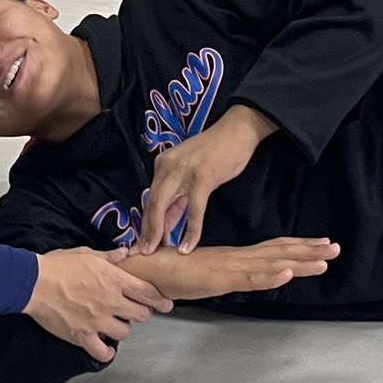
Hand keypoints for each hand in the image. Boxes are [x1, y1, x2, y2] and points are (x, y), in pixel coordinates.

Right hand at [25, 247, 173, 360]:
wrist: (34, 283)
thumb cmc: (59, 265)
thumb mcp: (87, 253)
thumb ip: (110, 256)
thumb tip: (125, 252)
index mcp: (114, 280)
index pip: (147, 291)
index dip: (159, 299)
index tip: (166, 304)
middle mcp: (110, 302)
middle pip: (141, 314)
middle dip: (141, 312)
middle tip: (134, 311)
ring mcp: (98, 321)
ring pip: (125, 333)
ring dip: (122, 329)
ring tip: (114, 324)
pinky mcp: (83, 336)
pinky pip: (103, 352)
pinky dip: (106, 351)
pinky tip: (104, 346)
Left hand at [134, 104, 275, 253]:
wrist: (237, 130)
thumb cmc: (215, 151)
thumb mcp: (191, 170)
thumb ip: (179, 194)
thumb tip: (169, 221)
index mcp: (164, 164)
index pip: (151, 197)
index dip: (147, 222)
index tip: (145, 241)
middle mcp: (168, 167)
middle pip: (152, 204)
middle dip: (147, 231)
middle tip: (145, 252)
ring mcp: (184, 172)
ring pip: (165, 207)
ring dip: (160, 232)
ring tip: (158, 252)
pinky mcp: (202, 179)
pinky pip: (194, 211)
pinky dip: (190, 231)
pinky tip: (187, 246)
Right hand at [158, 237, 339, 300]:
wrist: (147, 270)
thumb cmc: (172, 272)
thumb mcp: (208, 275)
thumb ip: (225, 274)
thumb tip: (244, 277)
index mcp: (236, 256)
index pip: (274, 248)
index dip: (299, 246)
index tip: (322, 244)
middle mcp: (237, 258)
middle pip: (279, 252)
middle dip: (309, 251)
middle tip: (337, 246)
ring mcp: (229, 267)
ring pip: (271, 264)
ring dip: (299, 262)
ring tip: (324, 259)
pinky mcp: (219, 279)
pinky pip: (248, 279)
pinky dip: (268, 276)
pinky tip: (286, 274)